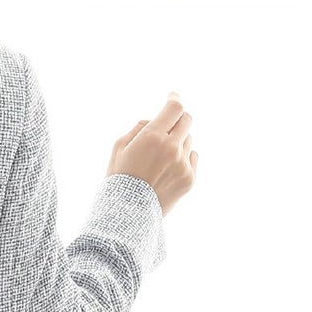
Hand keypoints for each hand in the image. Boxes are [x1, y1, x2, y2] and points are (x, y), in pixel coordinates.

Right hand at [108, 90, 197, 216]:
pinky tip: (167, 170)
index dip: (174, 98)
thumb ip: (139, 128)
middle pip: (187, 120)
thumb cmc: (119, 179)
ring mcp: (183, 164)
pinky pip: (192, 157)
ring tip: (160, 159)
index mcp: (152, 137)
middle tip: (167, 127)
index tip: (172, 96)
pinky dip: (183, 158)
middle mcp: (171, 148)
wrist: (127, 215)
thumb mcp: (119, 148)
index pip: (175, 108)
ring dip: (177, 142)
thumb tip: (153, 120)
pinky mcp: (189, 179)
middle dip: (177, 120)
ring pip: (187, 140)